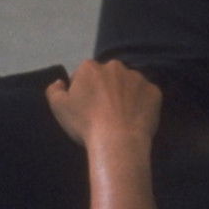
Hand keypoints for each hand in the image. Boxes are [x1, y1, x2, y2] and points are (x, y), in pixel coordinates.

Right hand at [46, 58, 160, 146]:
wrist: (119, 141)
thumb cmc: (85, 123)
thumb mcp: (58, 107)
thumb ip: (54, 90)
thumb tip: (60, 82)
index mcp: (90, 68)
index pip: (83, 76)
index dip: (83, 92)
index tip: (85, 109)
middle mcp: (115, 66)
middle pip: (108, 77)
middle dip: (105, 89)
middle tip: (103, 113)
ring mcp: (138, 77)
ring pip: (129, 84)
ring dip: (125, 95)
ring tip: (121, 117)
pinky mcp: (154, 91)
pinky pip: (146, 96)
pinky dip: (142, 104)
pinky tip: (136, 120)